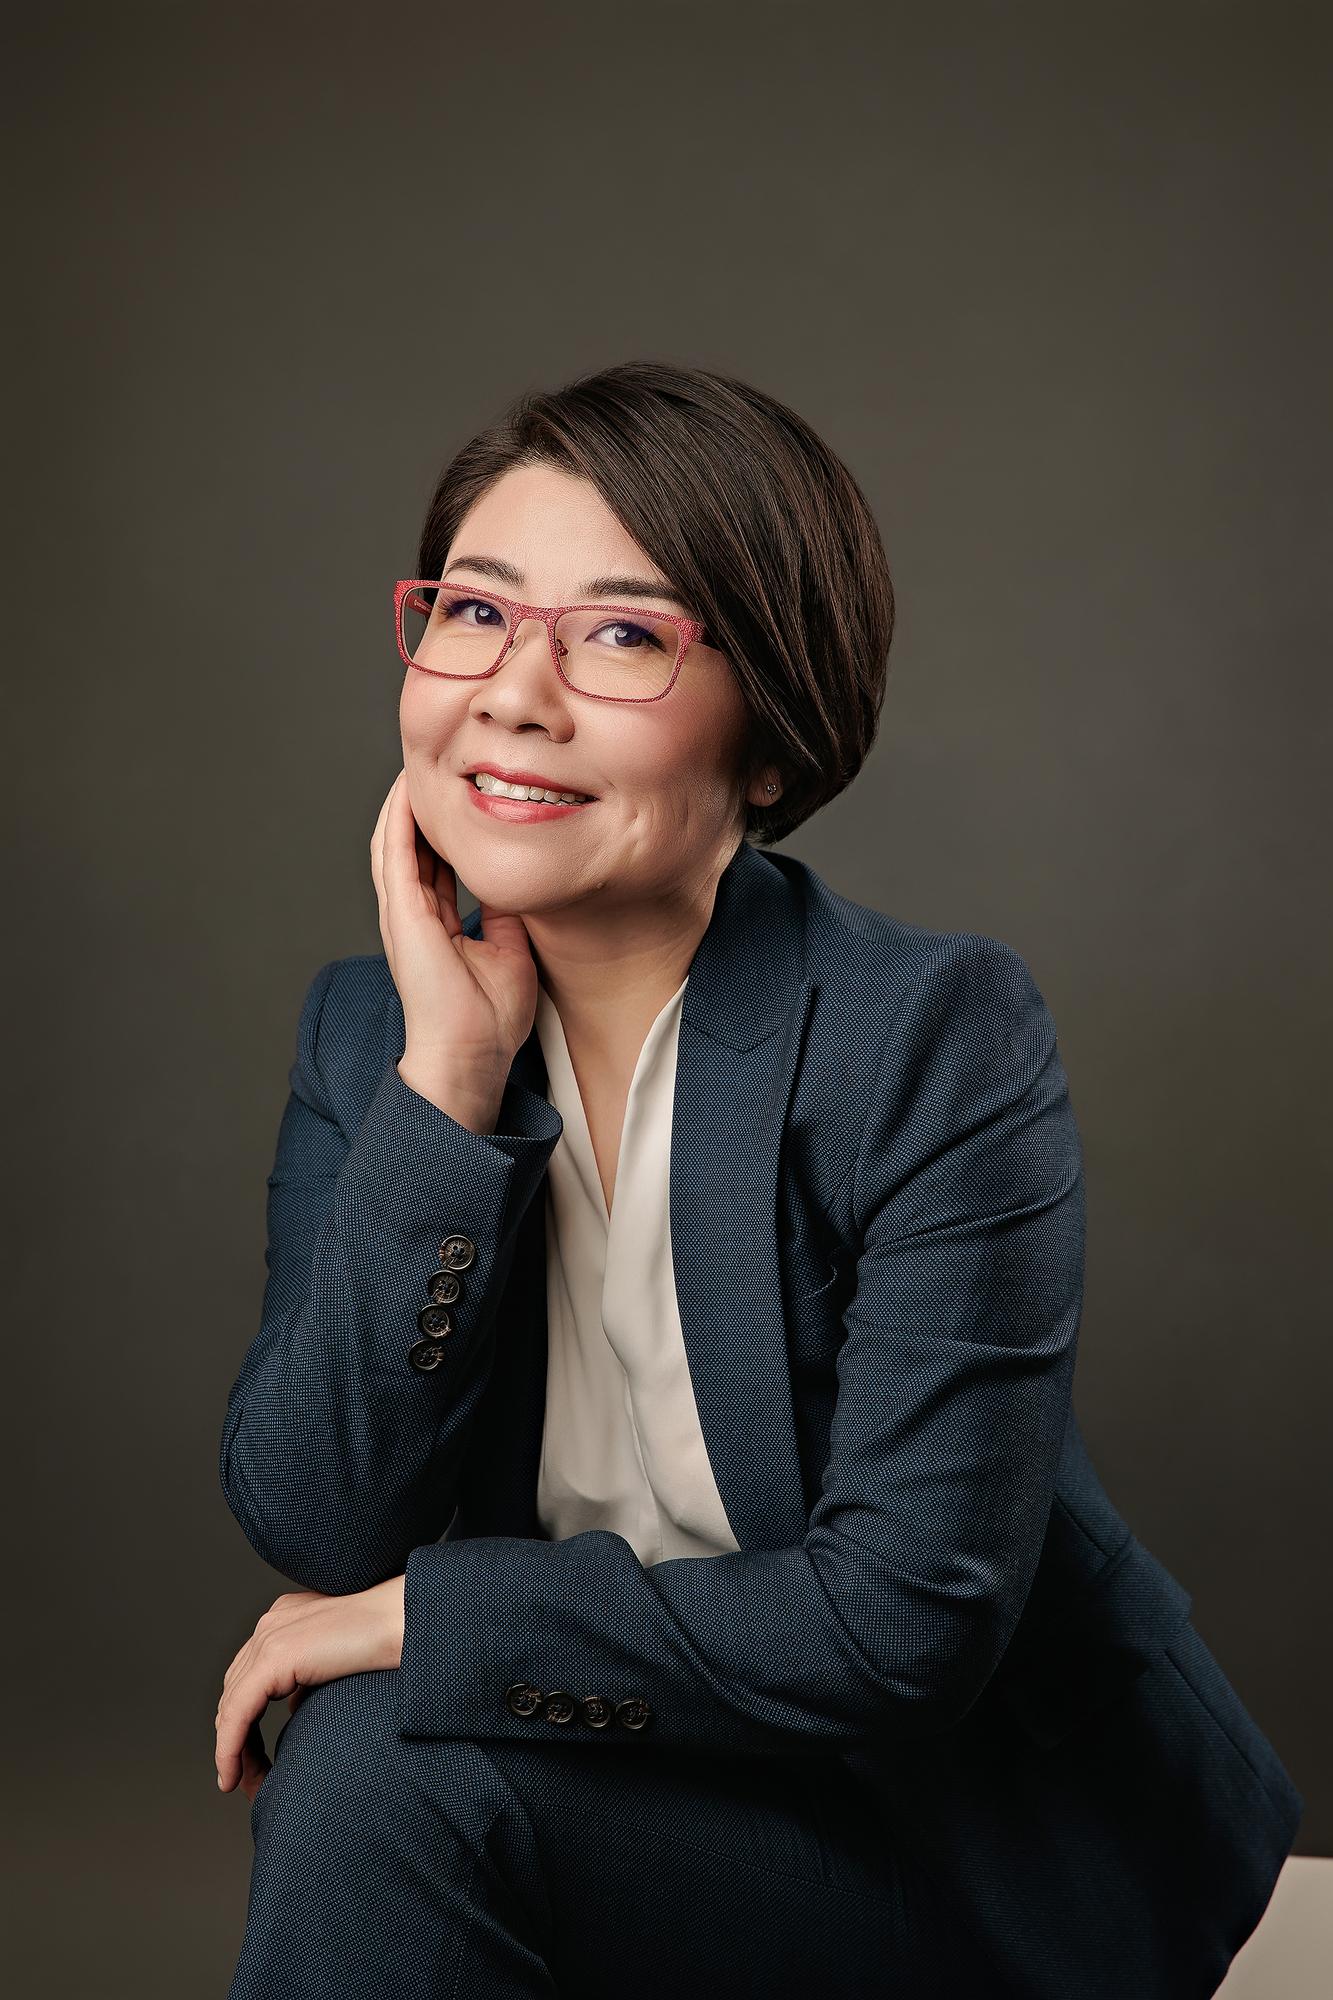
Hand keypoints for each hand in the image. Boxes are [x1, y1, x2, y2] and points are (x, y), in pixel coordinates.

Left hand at [215, 1575, 405, 1801]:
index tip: (252, 1759)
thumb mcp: (336, 1664)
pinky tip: (232, 1776)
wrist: (407, 1622)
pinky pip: (238, 1714)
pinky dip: (229, 1749)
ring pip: (231, 1705)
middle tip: (246, 1780)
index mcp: (285, 1617)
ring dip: (231, 1750)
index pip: (249, 1676)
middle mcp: (271, 1623)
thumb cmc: (389, 1641)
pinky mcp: (274, 1658)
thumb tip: (293, 1708)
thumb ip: (309, 1679)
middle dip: (235, 1739)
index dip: (243, 1720)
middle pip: (234, 1692)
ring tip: (241, 1784)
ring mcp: (270, 1637)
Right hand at [370, 769, 538, 1112]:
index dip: (443, 828)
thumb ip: (505, 918)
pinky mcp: (403, 917)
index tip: (459, 795)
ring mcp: (403, 916)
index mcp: (434, 925)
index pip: (434, 864)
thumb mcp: (509, 954)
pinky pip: (396, 857)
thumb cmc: (488, 1021)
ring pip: (394, 844)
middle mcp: (412, 916)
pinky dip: (400, 822)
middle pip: (409, 846)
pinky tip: (408, 792)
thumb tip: (515, 888)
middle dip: (418, 806)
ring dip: (402, 805)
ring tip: (415, 766)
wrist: (470, 1057)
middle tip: (433, 765)